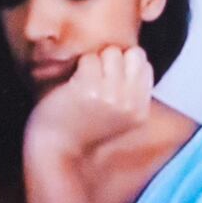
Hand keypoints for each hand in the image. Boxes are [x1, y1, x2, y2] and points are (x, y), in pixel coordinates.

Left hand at [22, 41, 157, 202]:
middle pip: (133, 54)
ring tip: (84, 80)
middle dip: (114, 59)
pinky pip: (89, 59)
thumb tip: (132, 55)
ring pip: (112, 53)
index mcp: (140, 111)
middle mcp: (130, 103)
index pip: (145, 65)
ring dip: (96, 61)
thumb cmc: (82, 128)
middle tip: (97, 76)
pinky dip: (78, 66)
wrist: (55, 149)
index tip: (109, 78)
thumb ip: (131, 91)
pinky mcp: (88, 88)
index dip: (125, 65)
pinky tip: (72, 84)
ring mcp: (111, 96)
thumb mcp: (119, 116)